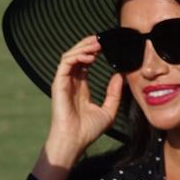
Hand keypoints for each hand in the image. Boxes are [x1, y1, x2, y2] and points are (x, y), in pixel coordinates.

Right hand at [35, 36, 123, 179]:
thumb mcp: (108, 111)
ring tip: (97, 43)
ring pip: (71, 56)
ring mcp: (64, 82)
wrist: (74, 141)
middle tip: (102, 39)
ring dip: (83, 47)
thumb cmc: (88, 131)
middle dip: (89, 45)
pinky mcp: (59, 84)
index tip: (107, 46)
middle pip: (77, 56)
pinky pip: (66, 63)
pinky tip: (90, 56)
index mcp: (81, 88)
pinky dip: (77, 56)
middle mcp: (71, 82)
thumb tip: (120, 77)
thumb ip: (114, 94)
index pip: (85, 63)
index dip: (94, 52)